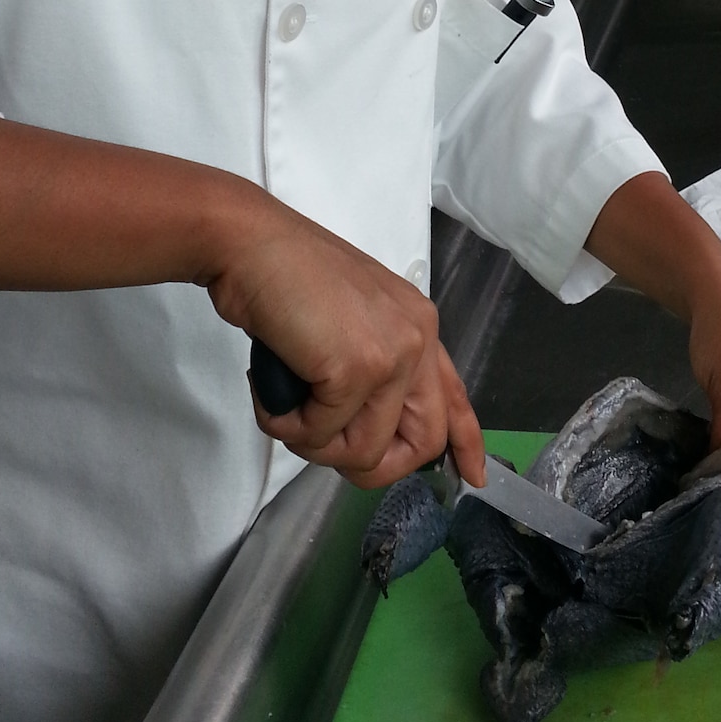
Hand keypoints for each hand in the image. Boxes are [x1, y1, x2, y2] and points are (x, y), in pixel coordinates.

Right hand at [200, 184, 486, 491]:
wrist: (249, 245)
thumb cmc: (282, 275)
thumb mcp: (346, 316)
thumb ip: (370, 361)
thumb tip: (362, 424)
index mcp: (416, 323)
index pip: (453, 396)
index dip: (464, 443)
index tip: (471, 477)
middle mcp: (416, 337)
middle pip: (421, 442)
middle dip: (370, 465)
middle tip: (322, 444)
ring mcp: (391, 354)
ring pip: (364, 451)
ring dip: (313, 444)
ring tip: (285, 406)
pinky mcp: (356, 369)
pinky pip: (321, 434)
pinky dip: (286, 424)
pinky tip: (270, 391)